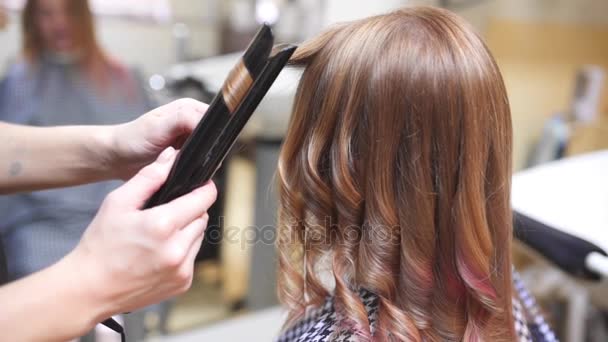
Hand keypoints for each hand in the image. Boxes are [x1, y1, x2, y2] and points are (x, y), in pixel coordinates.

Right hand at [65, 146, 216, 317]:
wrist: (90, 290)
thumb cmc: (100, 245)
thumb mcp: (118, 203)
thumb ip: (148, 177)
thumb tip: (171, 156)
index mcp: (162, 225)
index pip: (203, 198)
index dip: (204, 188)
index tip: (201, 184)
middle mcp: (177, 249)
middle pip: (202, 217)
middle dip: (189, 210)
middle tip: (166, 212)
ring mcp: (182, 269)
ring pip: (199, 237)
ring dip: (187, 231)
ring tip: (159, 235)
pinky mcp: (183, 283)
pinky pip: (192, 257)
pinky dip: (182, 252)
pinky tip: (159, 253)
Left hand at [109, 98, 207, 178]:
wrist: (118, 158)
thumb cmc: (132, 139)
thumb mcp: (157, 126)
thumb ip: (182, 120)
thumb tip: (205, 123)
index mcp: (189, 108)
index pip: (215, 118)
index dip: (216, 132)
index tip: (207, 145)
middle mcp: (192, 122)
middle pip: (216, 136)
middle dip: (209, 150)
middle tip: (194, 159)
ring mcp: (191, 140)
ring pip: (210, 152)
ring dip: (203, 161)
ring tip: (187, 165)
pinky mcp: (188, 156)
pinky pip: (201, 164)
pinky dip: (196, 169)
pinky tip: (187, 173)